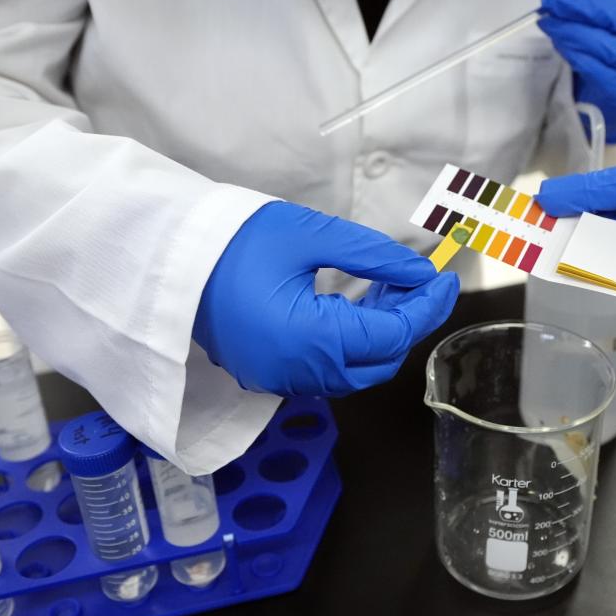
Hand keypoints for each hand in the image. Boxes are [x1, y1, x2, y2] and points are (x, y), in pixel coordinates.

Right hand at [193, 201, 458, 395]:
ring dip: (381, 334)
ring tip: (389, 287)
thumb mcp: (310, 235)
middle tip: (417, 280)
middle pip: (378, 361)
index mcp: (309, 340)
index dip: (426, 307)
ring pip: (354, 371)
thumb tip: (419, 273)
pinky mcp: (268, 375)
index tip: (447, 279)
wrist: (168, 258)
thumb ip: (372, 257)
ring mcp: (280, 380)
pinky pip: (326, 370)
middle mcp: (298, 373)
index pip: (391, 333)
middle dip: (407, 322)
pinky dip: (352, 344)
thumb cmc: (236, 239)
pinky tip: (357, 307)